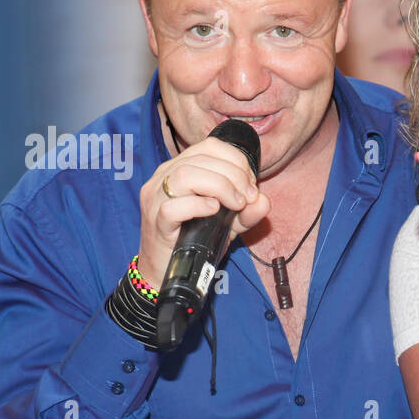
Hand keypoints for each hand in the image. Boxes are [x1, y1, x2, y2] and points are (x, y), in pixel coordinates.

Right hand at [138, 135, 269, 285]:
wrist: (168, 271)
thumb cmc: (195, 240)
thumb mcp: (229, 224)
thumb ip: (247, 212)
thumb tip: (263, 200)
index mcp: (180, 168)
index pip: (210, 147)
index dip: (236, 161)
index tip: (251, 185)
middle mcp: (164, 177)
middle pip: (201, 159)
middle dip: (234, 176)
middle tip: (247, 199)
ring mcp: (156, 198)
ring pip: (186, 175)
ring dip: (220, 187)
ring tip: (235, 205)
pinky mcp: (155, 221)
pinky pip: (173, 207)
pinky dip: (198, 205)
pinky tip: (214, 211)